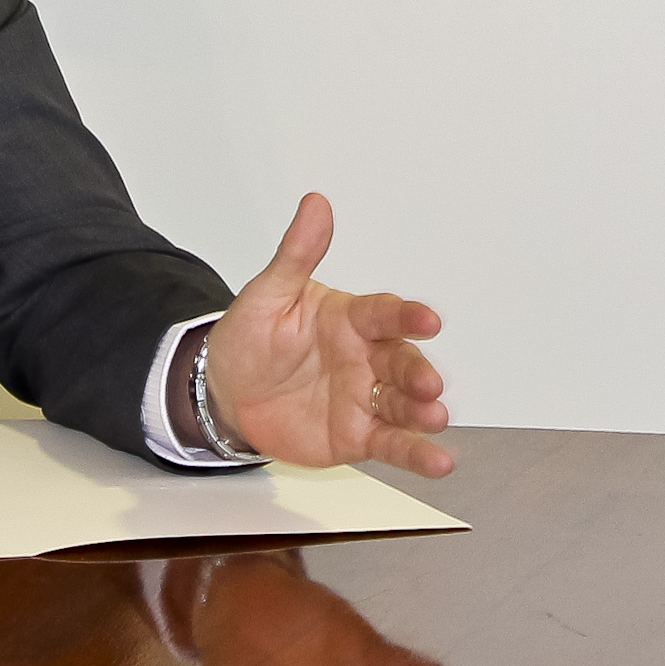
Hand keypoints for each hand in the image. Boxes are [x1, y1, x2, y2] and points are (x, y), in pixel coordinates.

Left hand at [199, 193, 453, 477]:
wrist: (227, 392)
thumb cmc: (252, 338)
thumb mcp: (269, 293)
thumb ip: (297, 254)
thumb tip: (315, 204)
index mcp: (349, 318)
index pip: (383, 314)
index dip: (406, 316)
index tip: (428, 320)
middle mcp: (366, 357)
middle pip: (402, 361)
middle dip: (419, 372)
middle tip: (429, 383)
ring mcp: (364, 397)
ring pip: (404, 403)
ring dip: (423, 411)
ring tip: (435, 418)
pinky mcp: (358, 434)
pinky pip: (392, 443)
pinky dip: (416, 453)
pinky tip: (437, 461)